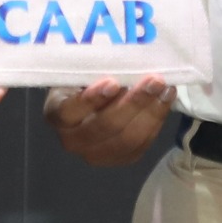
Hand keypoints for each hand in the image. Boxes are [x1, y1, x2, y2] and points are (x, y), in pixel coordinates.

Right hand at [45, 78, 174, 166]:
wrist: (88, 100)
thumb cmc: (83, 78)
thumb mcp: (81, 70)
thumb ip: (95, 70)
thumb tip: (122, 63)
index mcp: (56, 114)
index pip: (69, 111)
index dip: (91, 99)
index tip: (113, 83)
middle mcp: (71, 140)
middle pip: (104, 127)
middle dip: (133, 103)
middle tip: (154, 81)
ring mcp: (95, 154)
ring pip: (127, 140)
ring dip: (150, 113)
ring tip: (165, 89)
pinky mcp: (119, 159)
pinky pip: (141, 146)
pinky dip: (156, 122)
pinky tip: (165, 101)